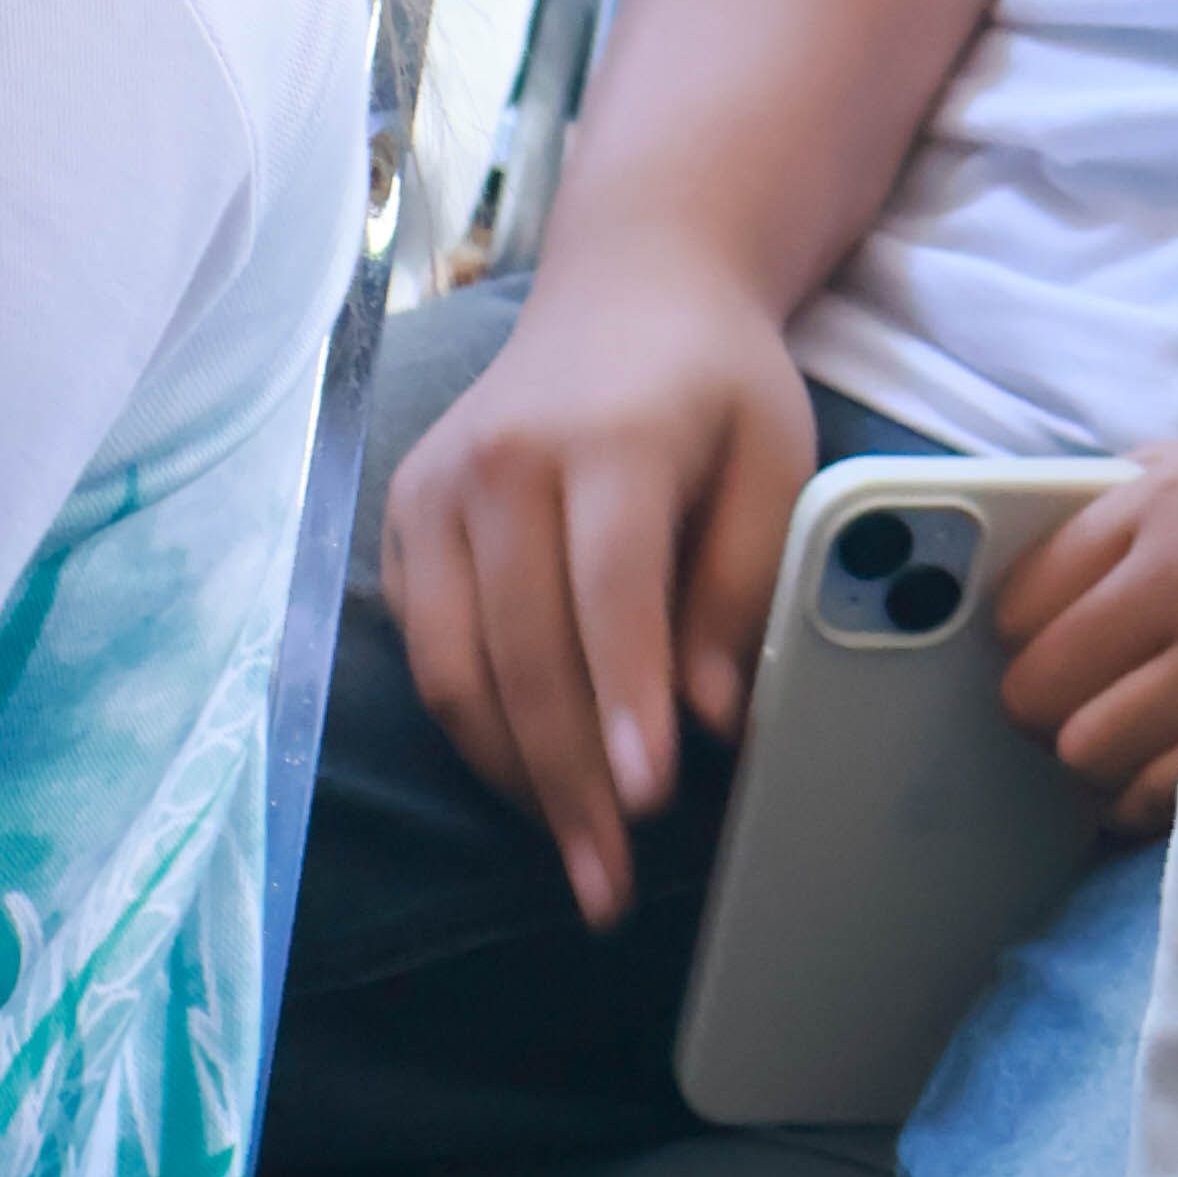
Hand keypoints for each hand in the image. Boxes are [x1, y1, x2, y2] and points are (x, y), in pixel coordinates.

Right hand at [382, 247, 813, 926]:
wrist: (623, 291)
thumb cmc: (713, 386)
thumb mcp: (775, 461)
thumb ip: (742, 583)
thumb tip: (710, 713)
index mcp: (603, 439)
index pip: (605, 587)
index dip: (623, 697)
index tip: (648, 795)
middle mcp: (496, 463)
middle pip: (520, 650)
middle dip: (567, 781)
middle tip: (609, 885)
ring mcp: (434, 492)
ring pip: (454, 666)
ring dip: (511, 775)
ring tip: (573, 856)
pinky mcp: (403, 519)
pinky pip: (425, 649)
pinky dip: (474, 725)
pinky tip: (531, 774)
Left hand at [995, 442, 1177, 829]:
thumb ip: (1125, 504)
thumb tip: (1027, 583)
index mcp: (1162, 507)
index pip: (1024, 598)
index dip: (1019, 634)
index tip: (1033, 642)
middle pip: (1040, 684)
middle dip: (1042, 703)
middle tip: (1066, 700)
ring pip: (1088, 749)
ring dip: (1095, 754)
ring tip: (1118, 735)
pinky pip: (1161, 794)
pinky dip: (1143, 799)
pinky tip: (1148, 783)